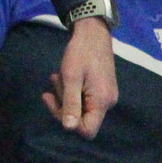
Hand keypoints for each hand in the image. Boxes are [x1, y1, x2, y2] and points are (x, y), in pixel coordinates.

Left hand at [42, 17, 117, 136]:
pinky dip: (72, 90)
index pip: (87, 131)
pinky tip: (64, 76)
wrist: (93, 32)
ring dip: (65, 94)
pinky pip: (84, 98)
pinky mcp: (102, 89)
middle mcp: (108, 102)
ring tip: (58, 75)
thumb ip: (70, 104)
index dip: (69, 123)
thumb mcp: (71, 78)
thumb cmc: (81, 53)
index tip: (53, 102)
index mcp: (102, 102)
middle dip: (63, 104)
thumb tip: (69, 128)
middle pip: (82, 119)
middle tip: (54, 81)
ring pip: (81, 108)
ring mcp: (106, 96)